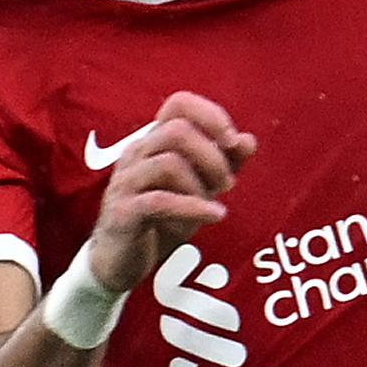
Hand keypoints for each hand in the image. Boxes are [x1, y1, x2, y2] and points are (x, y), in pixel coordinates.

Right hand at [73, 91, 255, 311]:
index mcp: (152, 142)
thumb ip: (222, 164)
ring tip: (215, 204)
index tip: (231, 141)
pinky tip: (215, 216)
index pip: (178, 104)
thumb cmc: (158, 221)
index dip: (210, 115)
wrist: (118, 263)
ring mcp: (126, 182)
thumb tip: (248, 140)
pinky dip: (194, 208)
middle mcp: (136, 154)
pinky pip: (160, 201)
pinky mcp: (123, 212)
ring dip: (202, 185)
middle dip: (212, 156)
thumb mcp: (198, 190)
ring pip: (168, 164)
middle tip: (227, 183)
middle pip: (177, 131)